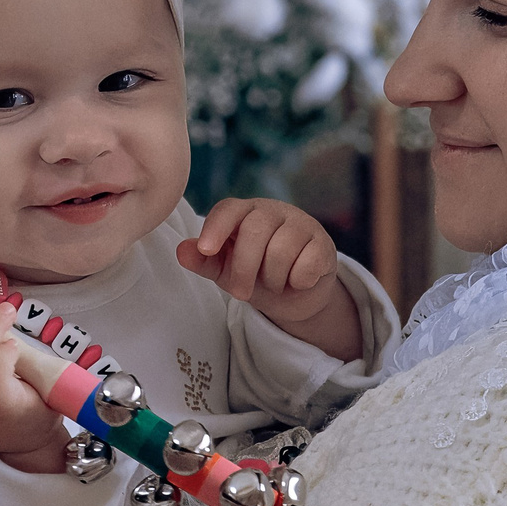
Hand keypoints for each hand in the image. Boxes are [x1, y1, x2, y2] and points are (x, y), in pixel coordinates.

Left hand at [177, 198, 364, 361]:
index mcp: (245, 212)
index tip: (207, 249)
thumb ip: (203, 260)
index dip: (216, 227)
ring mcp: (302, 224)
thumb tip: (182, 251)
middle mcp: (274, 211)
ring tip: (273, 284)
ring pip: (282, 248)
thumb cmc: (255, 275)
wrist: (294, 295)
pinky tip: (297, 281)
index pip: (229, 209)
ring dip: (273, 278)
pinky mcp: (324, 244)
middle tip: (240, 293)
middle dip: (244, 267)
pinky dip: (298, 280)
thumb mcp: (225, 270)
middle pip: (255, 229)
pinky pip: (308, 262)